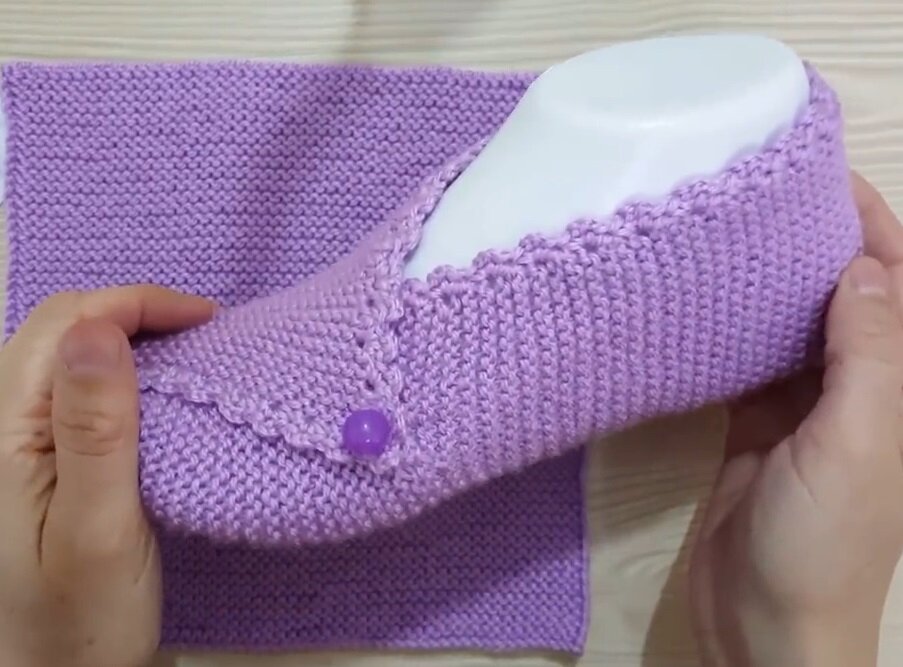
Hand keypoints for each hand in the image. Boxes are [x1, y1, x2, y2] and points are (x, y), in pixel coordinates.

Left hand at [0, 287, 214, 666]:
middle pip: (61, 331)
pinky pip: (80, 393)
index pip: (63, 326)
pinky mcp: (44, 464)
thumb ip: (94, 430)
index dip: (135, 304)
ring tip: (191, 353)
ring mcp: (19, 446)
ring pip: (70, 357)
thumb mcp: (97, 528)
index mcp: (2, 434)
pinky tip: (162, 393)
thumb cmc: (79, 622)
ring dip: (131, 339)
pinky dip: (127, 375)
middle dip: (135, 313)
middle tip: (205, 332)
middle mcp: (0, 428)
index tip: (205, 319)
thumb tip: (100, 331)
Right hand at [690, 174, 902, 666]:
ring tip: (727, 230)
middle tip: (761, 193)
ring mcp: (805, 406)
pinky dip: (732, 330)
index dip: (875, 230)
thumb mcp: (857, 442)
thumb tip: (860, 265)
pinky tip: (704, 298)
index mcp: (899, 390)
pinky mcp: (755, 424)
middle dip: (815, 244)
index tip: (824, 178)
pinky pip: (748, 362)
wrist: (763, 621)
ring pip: (794, 326)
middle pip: (845, 298)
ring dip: (768, 282)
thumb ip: (866, 353)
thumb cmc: (823, 540)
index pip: (897, 288)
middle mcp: (860, 388)